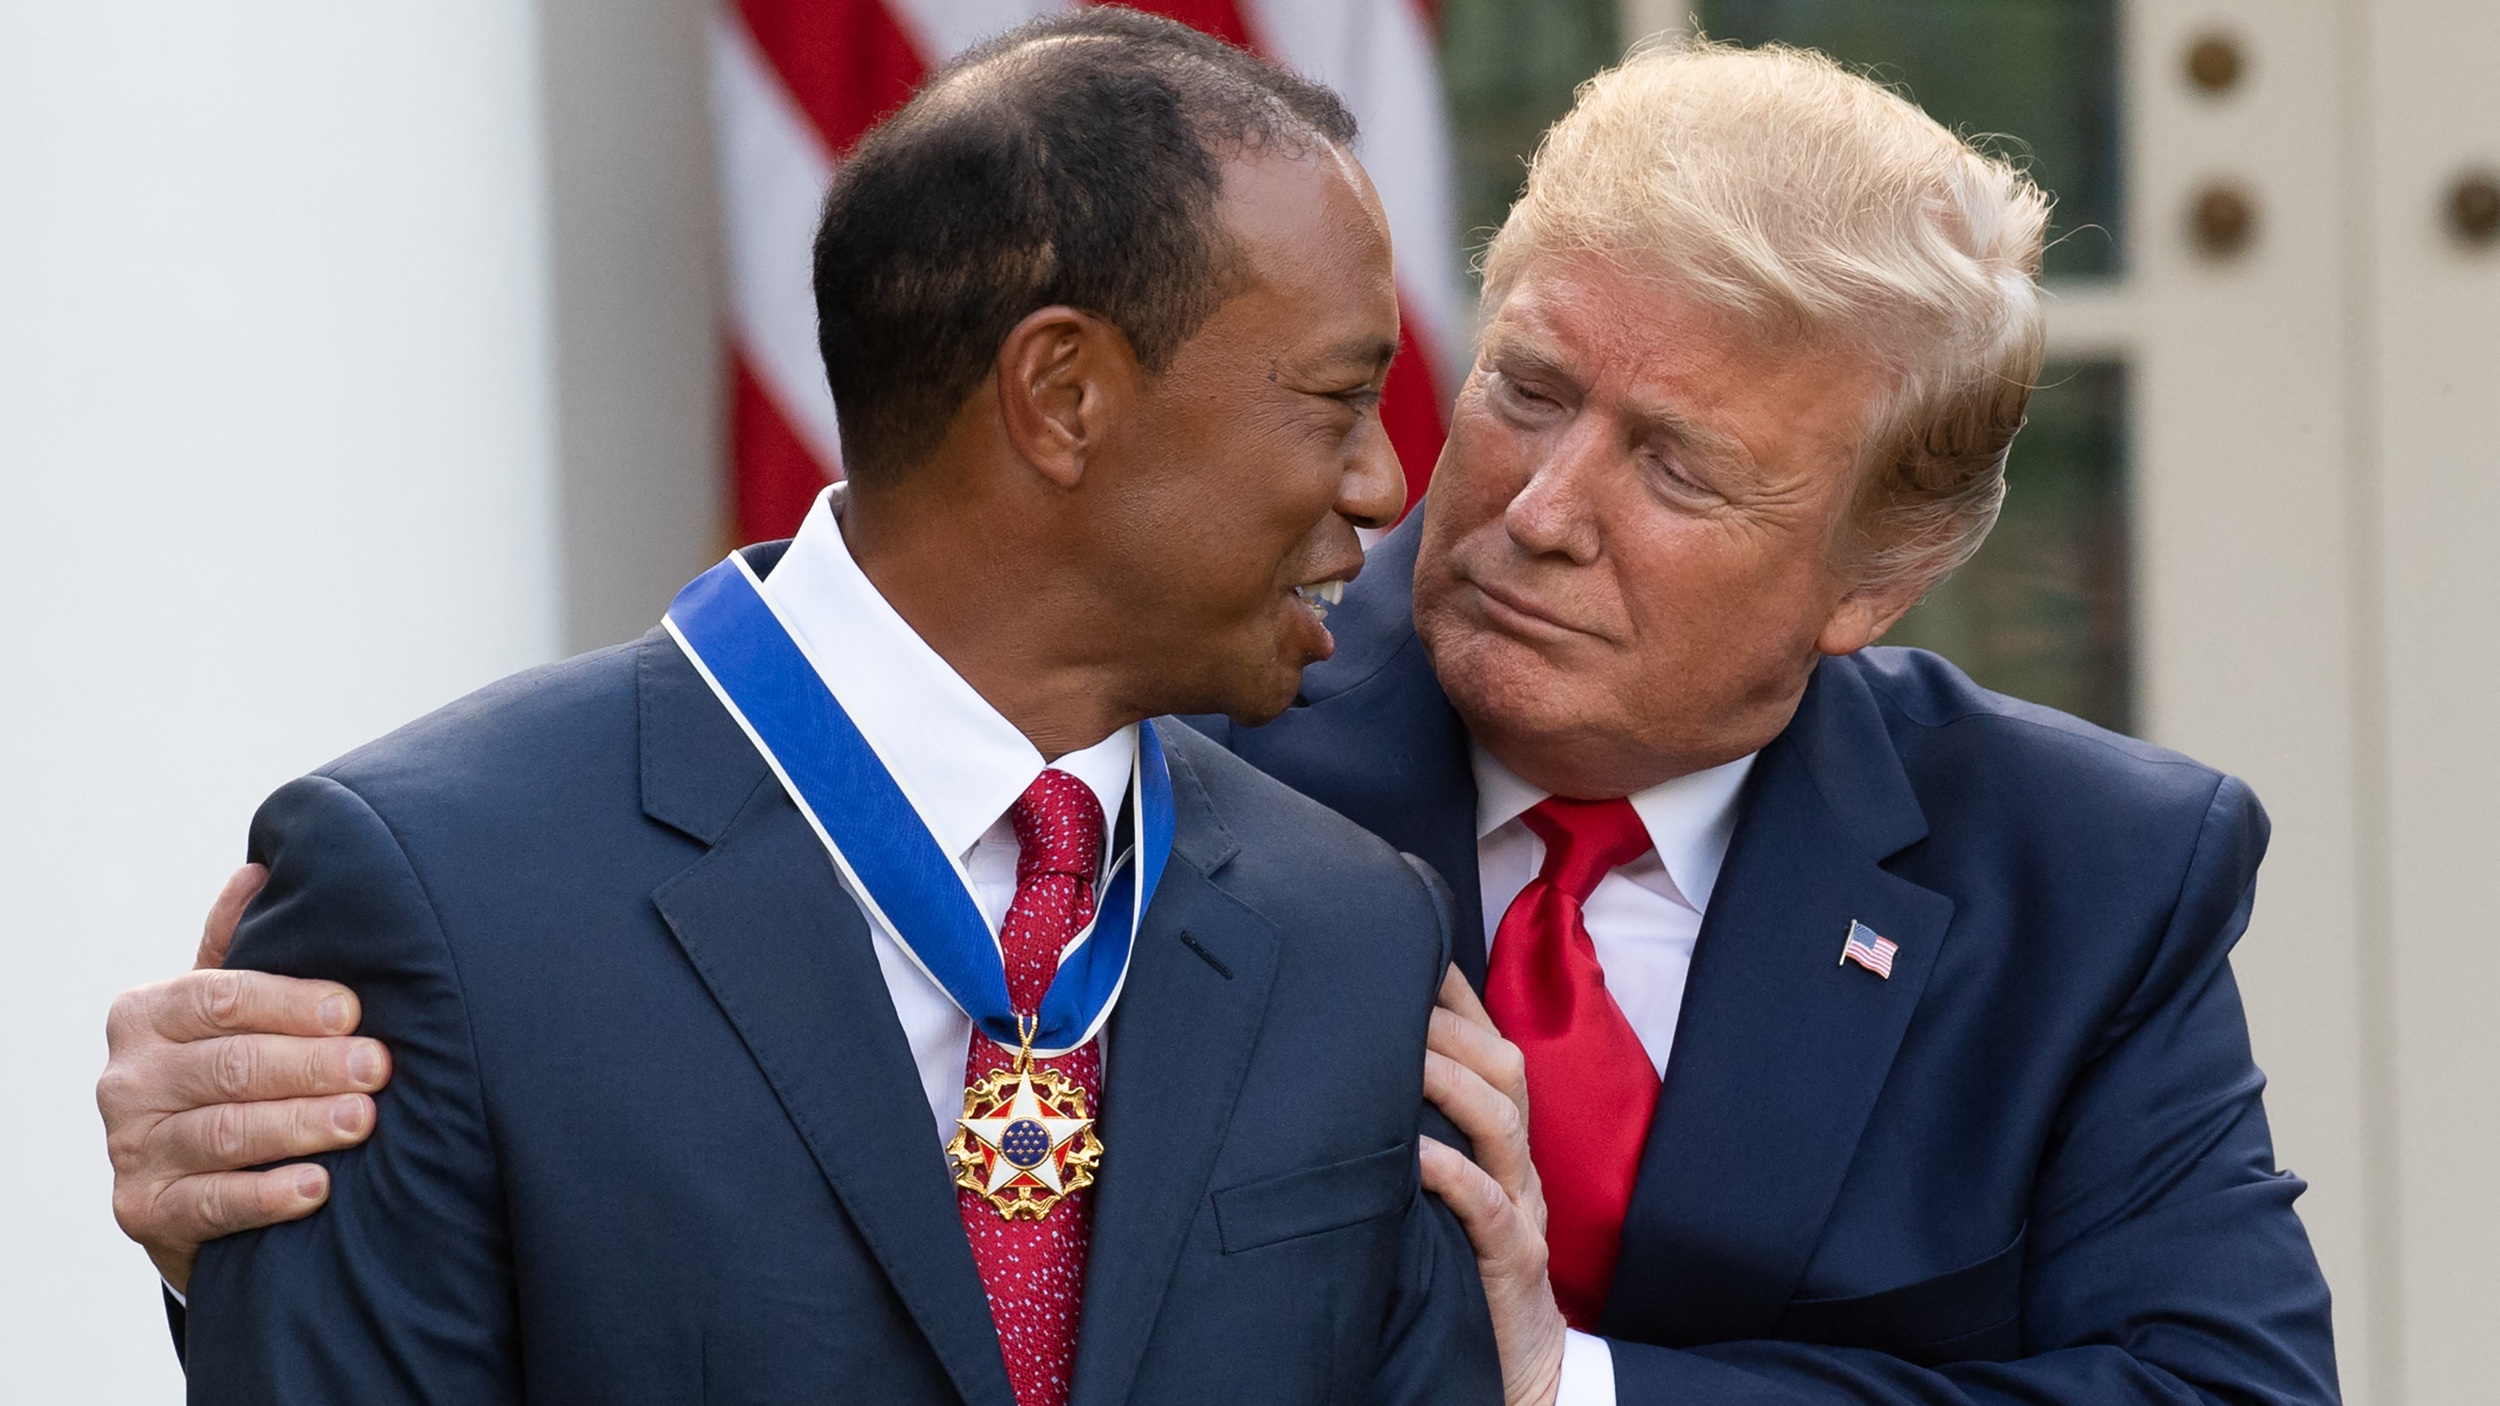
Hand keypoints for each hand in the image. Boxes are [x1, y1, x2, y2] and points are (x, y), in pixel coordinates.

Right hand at [97, 864, 390, 1292]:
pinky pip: (211, 1204)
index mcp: (146, 1013)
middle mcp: (128, 1078)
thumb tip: (260, 868)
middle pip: (229, 1065)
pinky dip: (267, 1196)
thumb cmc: (226, 1071)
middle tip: (379, 1068)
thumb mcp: (225, 1007)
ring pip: (226, 1133)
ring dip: (301, 1126)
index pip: (220, 998)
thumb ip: (237, 945)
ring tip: (363, 1121)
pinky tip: (318, 1187)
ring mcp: (130, 1148)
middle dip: (311, 1066)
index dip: (289, 1002)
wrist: (187, 1176)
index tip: (352, 1011)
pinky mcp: (143, 1212)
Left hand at [1419, 965, 1565, 1405]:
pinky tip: (1415, 1157)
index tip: (1407, 945)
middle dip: (1452, 1021)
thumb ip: (1418, 1137)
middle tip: (1391, 987)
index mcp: (1500, 1144)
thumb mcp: (1445, 1196)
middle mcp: (1517, 1166)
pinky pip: (1491, 1210)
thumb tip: (1353, 1078)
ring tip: (1402, 1052)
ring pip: (1503, 1123)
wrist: (1524, 1372)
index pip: (1489, 1046)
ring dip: (1451, 1081)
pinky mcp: (1513, 1265)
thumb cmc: (1469, 1275)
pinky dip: (1454, 1176)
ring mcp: (1521, 1211)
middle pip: (1504, 1067)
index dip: (1456, 995)